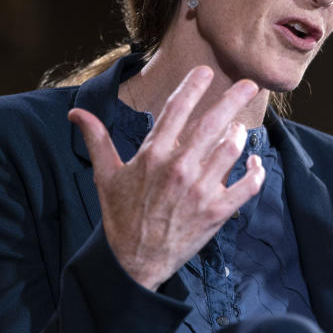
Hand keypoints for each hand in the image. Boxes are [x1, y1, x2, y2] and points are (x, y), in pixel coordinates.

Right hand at [68, 66, 265, 291]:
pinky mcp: (217, 212)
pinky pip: (247, 186)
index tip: (207, 71)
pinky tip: (254, 163)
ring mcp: (200, 190)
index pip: (177, 109)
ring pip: (232, 150)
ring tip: (240, 129)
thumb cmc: (121, 216)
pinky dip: (256, 172)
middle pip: (213, 123)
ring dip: (240, 135)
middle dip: (234, 99)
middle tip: (250, 84)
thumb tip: (76, 113)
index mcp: (153, 155)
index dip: (193, 86)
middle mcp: (179, 168)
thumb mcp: (105, 175)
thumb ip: (97, 139)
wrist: (134, 261)